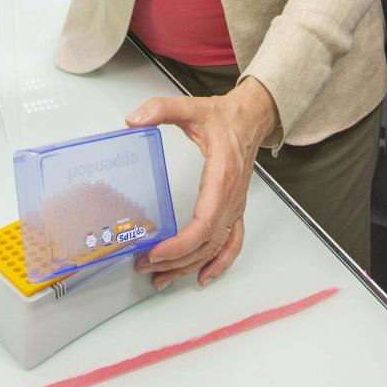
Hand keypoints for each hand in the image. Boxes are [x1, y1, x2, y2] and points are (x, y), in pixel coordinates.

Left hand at [125, 78, 278, 290]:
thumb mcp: (192, 107)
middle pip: (207, 242)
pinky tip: (203, 276)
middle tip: (144, 265)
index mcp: (222, 176)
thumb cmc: (226, 117)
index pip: (204, 223)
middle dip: (176, 260)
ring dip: (190, 266)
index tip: (156, 252)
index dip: (180, 244)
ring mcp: (236, 206)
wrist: (252, 118)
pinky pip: (233, 243)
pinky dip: (220, 264)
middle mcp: (231, 197)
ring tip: (162, 278)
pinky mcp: (236, 208)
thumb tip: (133, 119)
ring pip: (217, 248)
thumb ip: (162, 109)